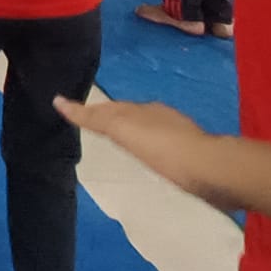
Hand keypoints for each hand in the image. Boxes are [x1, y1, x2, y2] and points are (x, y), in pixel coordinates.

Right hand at [53, 96, 236, 208]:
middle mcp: (160, 117)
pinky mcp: (191, 155)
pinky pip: (162, 146)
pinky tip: (151, 159)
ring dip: (133, 133)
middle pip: (129, 115)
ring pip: (148, 129)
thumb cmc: (163, 148)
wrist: (210, 169)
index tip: (76, 113)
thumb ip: (94, 118)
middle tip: (92, 126)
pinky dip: (149, 147)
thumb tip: (59, 101)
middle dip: (112, 118)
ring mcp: (179, 135)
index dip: (93, 111)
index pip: (111, 107)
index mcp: (143, 109)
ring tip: (119, 143)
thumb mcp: (123, 129)